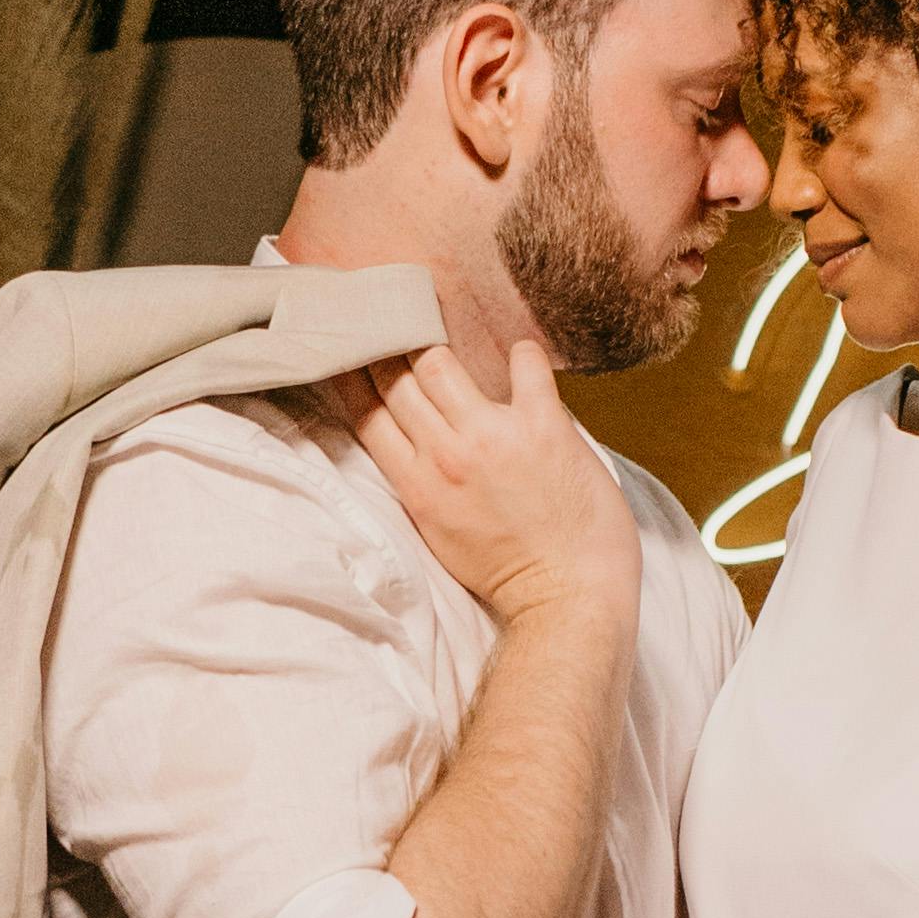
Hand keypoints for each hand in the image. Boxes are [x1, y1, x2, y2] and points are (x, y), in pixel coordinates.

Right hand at [343, 339, 639, 631]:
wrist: (567, 598)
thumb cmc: (509, 575)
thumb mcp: (441, 535)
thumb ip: (422, 485)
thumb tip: (411, 442)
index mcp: (417, 485)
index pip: (367, 414)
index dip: (354, 374)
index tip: (351, 348)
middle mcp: (447, 455)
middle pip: (397, 379)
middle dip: (387, 345)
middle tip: (390, 319)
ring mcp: (493, 436)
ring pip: (440, 363)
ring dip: (437, 344)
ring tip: (442, 327)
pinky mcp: (543, 427)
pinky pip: (527, 367)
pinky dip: (523, 354)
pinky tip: (522, 353)